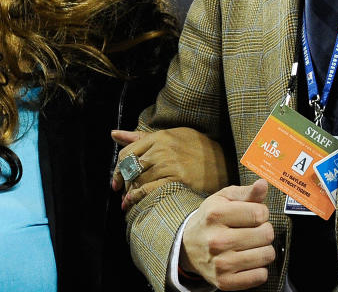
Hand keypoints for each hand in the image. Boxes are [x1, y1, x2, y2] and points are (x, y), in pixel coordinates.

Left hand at [111, 127, 228, 210]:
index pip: (127, 153)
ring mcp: (169, 164)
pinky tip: (134, 203)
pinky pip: (150, 189)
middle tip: (120, 193)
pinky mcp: (178, 179)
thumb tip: (113, 134)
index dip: (117, 169)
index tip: (116, 182)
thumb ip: (140, 138)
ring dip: (129, 193)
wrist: (224, 160)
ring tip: (127, 202)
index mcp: (158, 137)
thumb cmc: (195, 147)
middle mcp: (161, 149)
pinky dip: (139, 197)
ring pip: (139, 179)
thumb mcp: (169, 136)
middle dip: (122, 182)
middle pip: (130, 167)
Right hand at [179, 179, 274, 289]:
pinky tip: (246, 260)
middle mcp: (217, 239)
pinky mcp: (225, 281)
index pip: (259, 213)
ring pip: (267, 255)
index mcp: (215, 215)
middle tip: (251, 231)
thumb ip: (245, 193)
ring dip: (263, 249)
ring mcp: (221, 263)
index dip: (260, 213)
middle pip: (266, 234)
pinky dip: (258, 268)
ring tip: (249, 245)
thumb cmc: (210, 221)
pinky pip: (260, 275)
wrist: (187, 247)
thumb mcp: (222, 200)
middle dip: (263, 231)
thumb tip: (263, 184)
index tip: (252, 215)